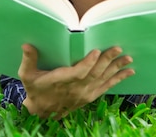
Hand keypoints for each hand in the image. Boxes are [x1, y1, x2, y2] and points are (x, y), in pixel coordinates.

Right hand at [18, 44, 134, 118]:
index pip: (78, 72)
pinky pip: (106, 87)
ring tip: (128, 59)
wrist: (42, 111)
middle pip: (95, 73)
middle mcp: (76, 88)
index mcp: (62, 81)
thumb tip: (27, 45)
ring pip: (103, 79)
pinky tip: (128, 72)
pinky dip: (118, 79)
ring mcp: (85, 93)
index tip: (96, 51)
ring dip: (116, 68)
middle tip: (117, 48)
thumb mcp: (27, 74)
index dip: (88, 63)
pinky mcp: (90, 96)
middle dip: (107, 60)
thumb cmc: (35, 89)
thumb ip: (28, 59)